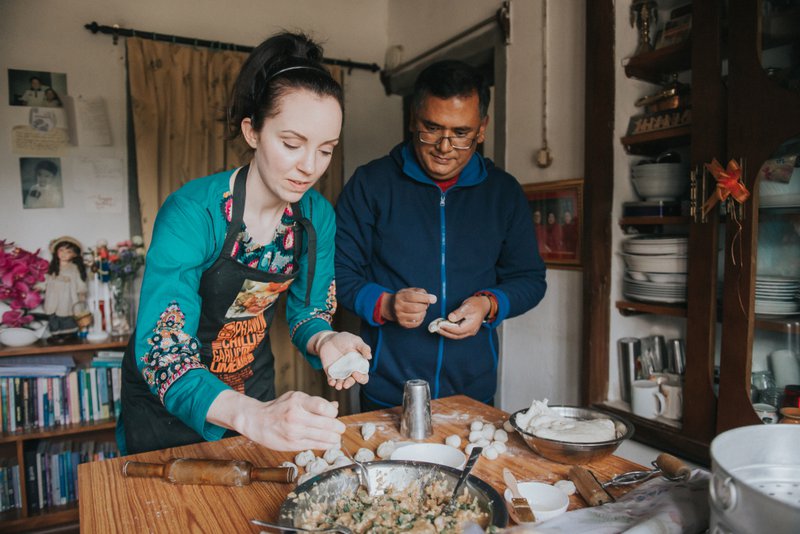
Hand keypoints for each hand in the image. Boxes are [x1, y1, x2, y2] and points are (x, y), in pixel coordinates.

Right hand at [208, 389, 344, 450]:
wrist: (256, 421)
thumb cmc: (278, 407)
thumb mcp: (295, 398)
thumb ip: (315, 402)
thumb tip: (335, 406)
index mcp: (298, 401)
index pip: (323, 407)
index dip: (333, 412)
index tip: (334, 414)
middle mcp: (296, 416)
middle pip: (326, 424)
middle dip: (338, 428)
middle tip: (341, 429)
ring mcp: (294, 431)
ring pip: (322, 437)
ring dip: (334, 438)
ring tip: (336, 438)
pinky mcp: (292, 444)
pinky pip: (314, 445)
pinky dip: (325, 445)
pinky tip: (330, 444)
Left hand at [315, 331, 371, 389]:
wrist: (330, 339)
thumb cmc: (346, 339)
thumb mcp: (356, 341)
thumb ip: (363, 348)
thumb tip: (369, 356)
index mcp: (359, 365)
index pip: (363, 376)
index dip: (361, 377)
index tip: (355, 373)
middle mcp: (350, 371)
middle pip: (352, 381)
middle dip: (350, 383)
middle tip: (346, 383)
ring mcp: (340, 373)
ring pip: (342, 383)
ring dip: (340, 386)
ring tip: (338, 386)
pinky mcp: (330, 372)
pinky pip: (332, 380)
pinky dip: (332, 382)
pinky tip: (331, 382)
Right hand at [383, 288, 436, 328]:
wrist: (391, 307)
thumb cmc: (404, 297)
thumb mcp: (410, 290)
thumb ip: (420, 292)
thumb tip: (431, 298)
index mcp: (400, 296)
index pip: (413, 297)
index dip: (425, 298)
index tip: (434, 299)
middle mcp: (398, 307)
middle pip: (416, 308)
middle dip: (425, 306)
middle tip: (426, 304)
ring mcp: (399, 316)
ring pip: (417, 317)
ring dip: (424, 313)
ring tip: (422, 310)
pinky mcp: (402, 324)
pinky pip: (416, 323)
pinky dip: (421, 319)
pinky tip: (419, 315)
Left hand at [435, 295, 490, 339]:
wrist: (483, 305)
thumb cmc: (476, 304)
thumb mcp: (467, 306)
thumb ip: (459, 312)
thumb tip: (450, 318)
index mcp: (471, 326)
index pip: (457, 330)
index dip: (447, 328)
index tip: (438, 324)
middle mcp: (470, 331)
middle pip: (455, 335)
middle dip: (444, 332)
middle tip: (434, 327)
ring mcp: (469, 331)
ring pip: (455, 335)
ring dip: (445, 332)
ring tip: (436, 326)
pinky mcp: (466, 330)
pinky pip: (456, 333)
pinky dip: (449, 330)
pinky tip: (443, 326)